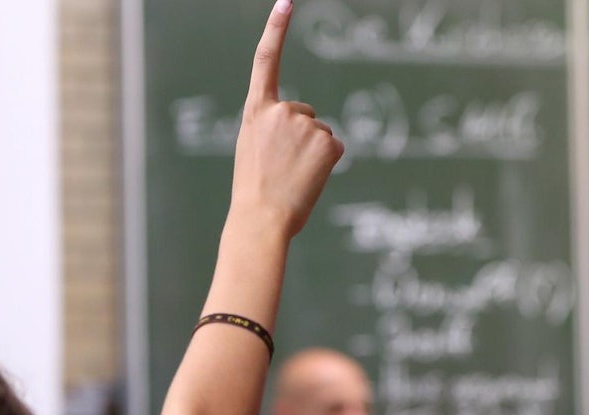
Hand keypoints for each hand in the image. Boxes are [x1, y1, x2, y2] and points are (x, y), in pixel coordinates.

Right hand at [229, 0, 344, 236]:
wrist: (261, 219)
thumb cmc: (255, 192)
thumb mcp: (254, 150)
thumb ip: (273, 129)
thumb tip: (309, 130)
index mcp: (256, 111)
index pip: (266, 61)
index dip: (276, 29)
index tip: (286, 2)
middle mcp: (281, 110)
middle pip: (304, 113)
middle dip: (300, 138)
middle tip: (283, 168)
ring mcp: (306, 123)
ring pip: (320, 133)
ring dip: (312, 153)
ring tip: (293, 176)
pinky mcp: (327, 140)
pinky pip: (334, 147)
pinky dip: (327, 163)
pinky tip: (309, 178)